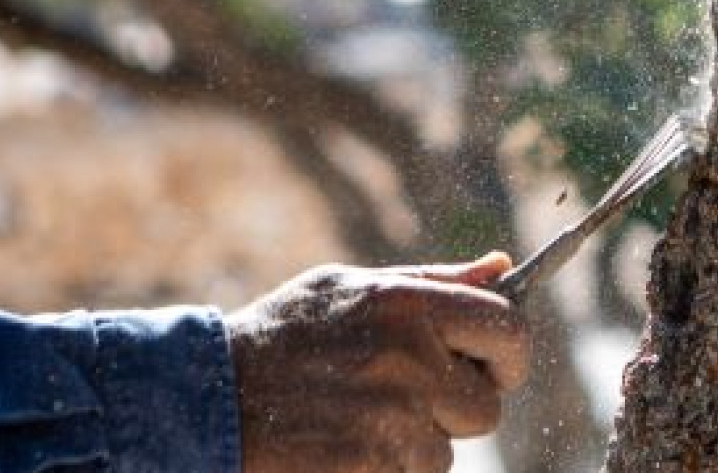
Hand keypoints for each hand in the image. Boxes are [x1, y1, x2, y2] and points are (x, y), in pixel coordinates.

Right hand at [226, 252, 528, 472]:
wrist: (208, 398)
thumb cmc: (284, 338)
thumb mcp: (349, 289)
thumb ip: (430, 281)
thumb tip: (500, 266)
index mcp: (405, 304)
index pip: (508, 328)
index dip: (509, 354)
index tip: (493, 367)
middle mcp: (407, 358)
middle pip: (487, 405)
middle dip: (457, 409)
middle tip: (408, 399)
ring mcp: (391, 417)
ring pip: (447, 450)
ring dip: (414, 444)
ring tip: (358, 418)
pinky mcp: (373, 463)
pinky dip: (388, 468)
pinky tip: (346, 444)